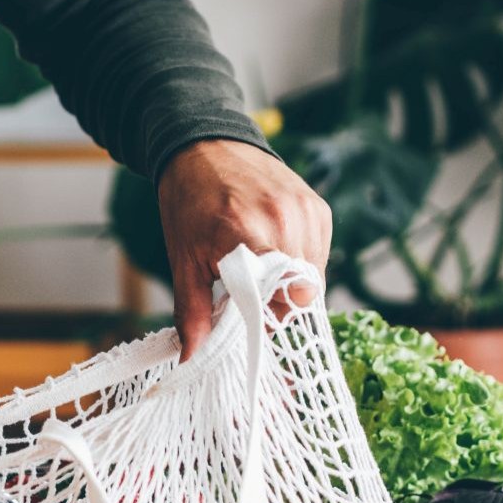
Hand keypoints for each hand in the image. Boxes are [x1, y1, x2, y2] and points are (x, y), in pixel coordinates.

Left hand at [156, 139, 331, 359]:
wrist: (204, 146)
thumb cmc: (189, 203)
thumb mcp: (183, 260)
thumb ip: (193, 311)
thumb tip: (191, 356)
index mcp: (249, 236)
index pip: (282, 301)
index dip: (266, 317)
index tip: (246, 317)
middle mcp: (286, 222)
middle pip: (302, 293)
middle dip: (277, 302)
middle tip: (248, 292)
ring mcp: (306, 211)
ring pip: (315, 274)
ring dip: (290, 282)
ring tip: (258, 267)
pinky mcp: (317, 206)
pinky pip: (319, 251)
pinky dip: (299, 260)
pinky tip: (272, 249)